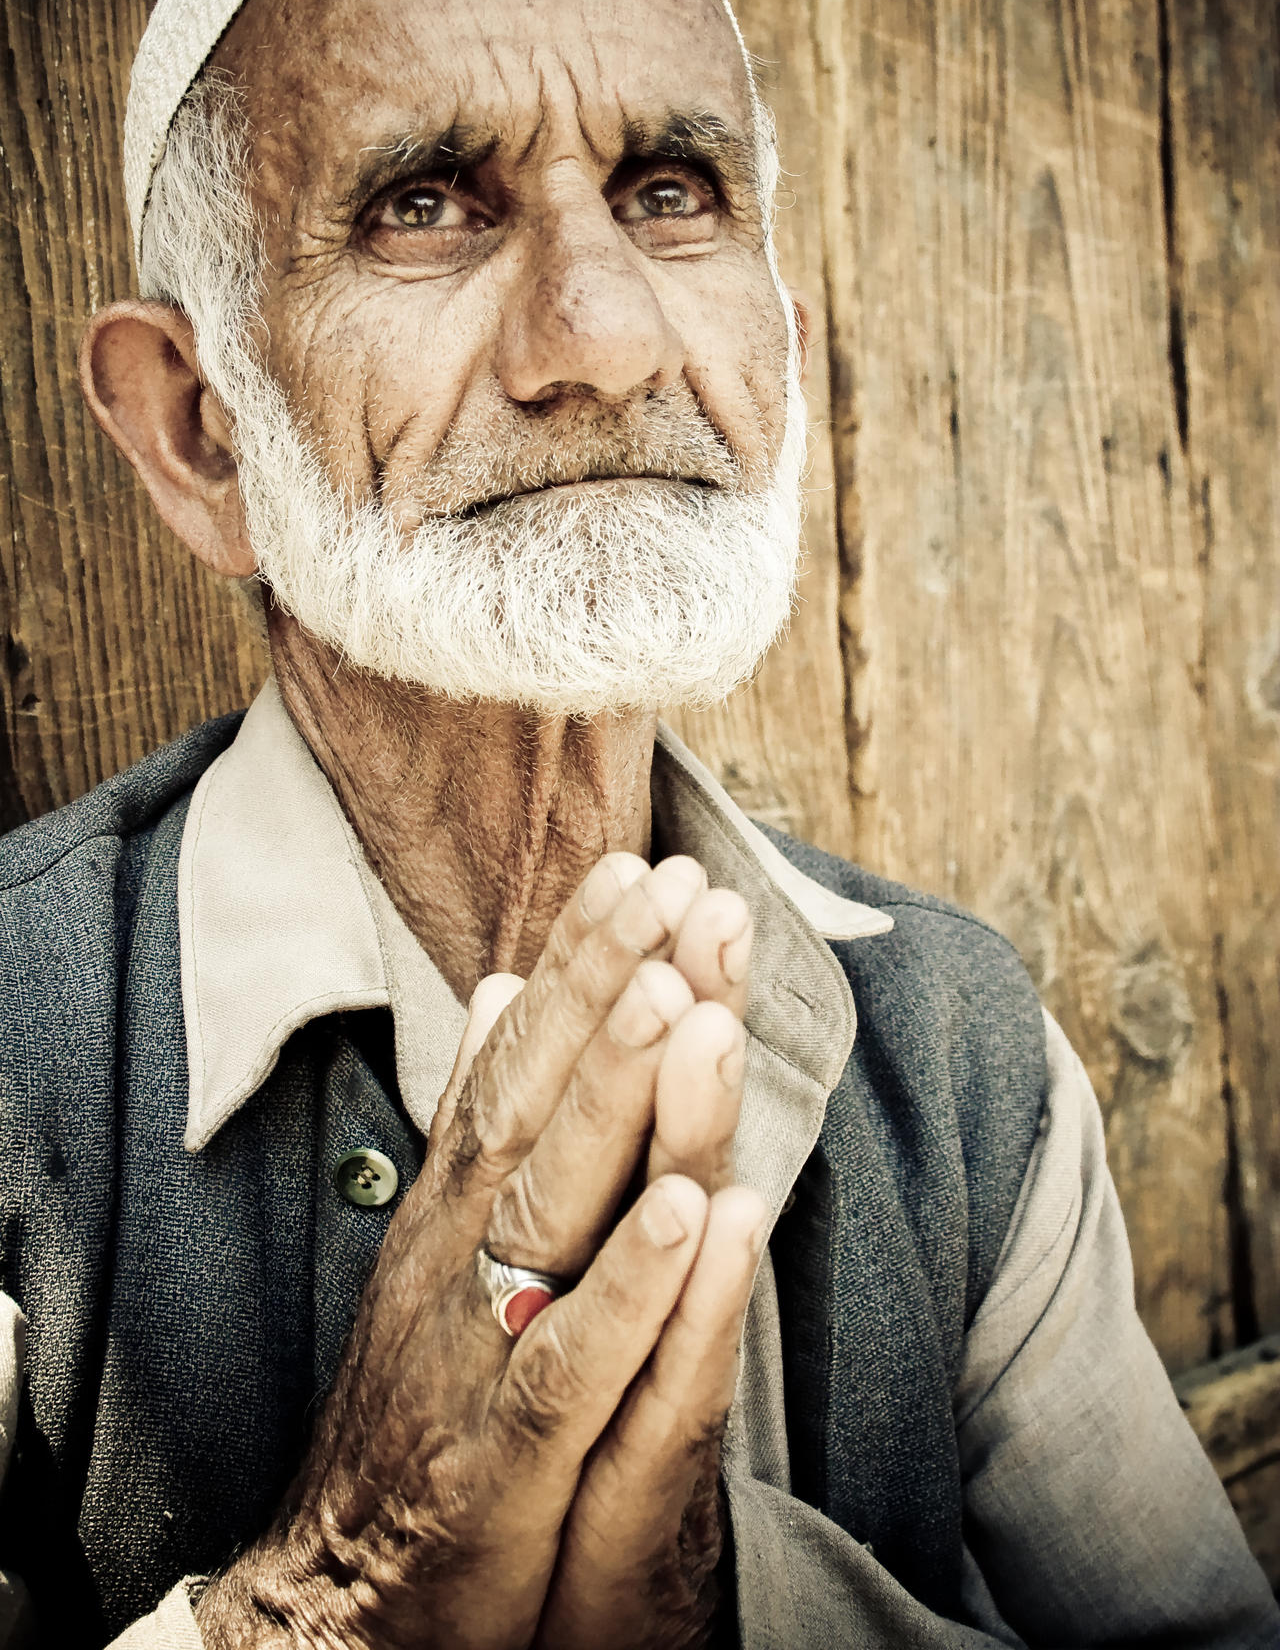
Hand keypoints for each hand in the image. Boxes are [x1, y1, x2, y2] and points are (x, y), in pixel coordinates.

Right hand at [194, 853, 759, 1649]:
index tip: (638, 866)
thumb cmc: (420, 1403)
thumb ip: (479, 1115)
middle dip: (604, 991)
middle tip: (667, 888)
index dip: (579, 963)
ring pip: (551, 1208)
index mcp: (454, 1207)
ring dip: (617, 1099)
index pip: (518, 1059)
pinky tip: (693, 1210)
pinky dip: (631, 1286)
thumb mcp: (441, 1245)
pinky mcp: (505, 1465)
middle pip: (535, 1106)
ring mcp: (475, 1355)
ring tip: (679, 995)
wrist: (341, 1597)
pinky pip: (573, 1364)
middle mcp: (458, 1259)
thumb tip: (502, 982)